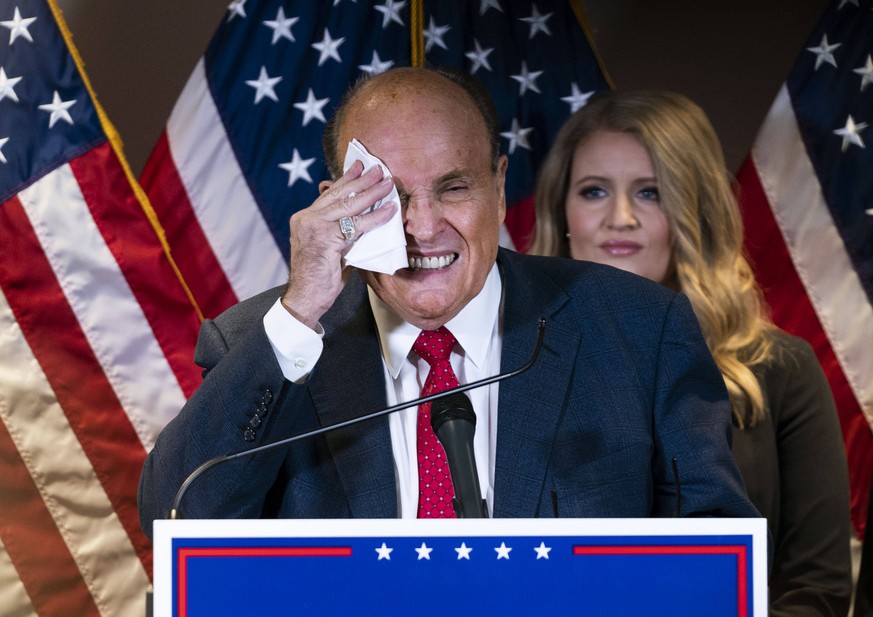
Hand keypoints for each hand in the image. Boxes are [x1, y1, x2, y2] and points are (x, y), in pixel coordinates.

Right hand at [282, 161, 395, 328]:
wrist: (306, 298)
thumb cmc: (319, 277)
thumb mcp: (328, 247)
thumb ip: (339, 231)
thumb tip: (361, 219)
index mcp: (305, 218)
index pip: (329, 194)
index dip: (346, 179)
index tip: (359, 166)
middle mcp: (306, 218)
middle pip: (340, 194)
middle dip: (362, 180)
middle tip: (379, 169)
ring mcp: (314, 227)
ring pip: (349, 206)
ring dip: (372, 193)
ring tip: (389, 183)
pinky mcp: (326, 239)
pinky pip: (357, 225)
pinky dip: (376, 217)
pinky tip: (390, 210)